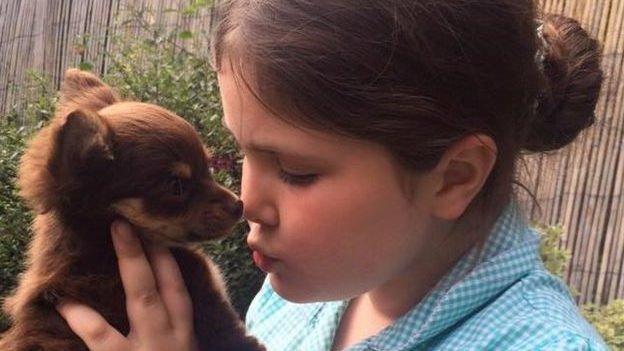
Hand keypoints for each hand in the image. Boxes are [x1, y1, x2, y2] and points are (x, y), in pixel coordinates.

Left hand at [56, 220, 198, 350]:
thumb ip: (171, 329)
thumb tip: (154, 296)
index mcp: (184, 333)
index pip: (177, 289)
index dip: (168, 259)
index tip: (153, 231)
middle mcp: (170, 336)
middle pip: (163, 283)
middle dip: (150, 249)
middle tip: (129, 219)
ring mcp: (146, 348)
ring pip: (142, 297)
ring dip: (131, 260)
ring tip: (116, 231)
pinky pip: (99, 333)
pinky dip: (80, 315)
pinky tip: (63, 301)